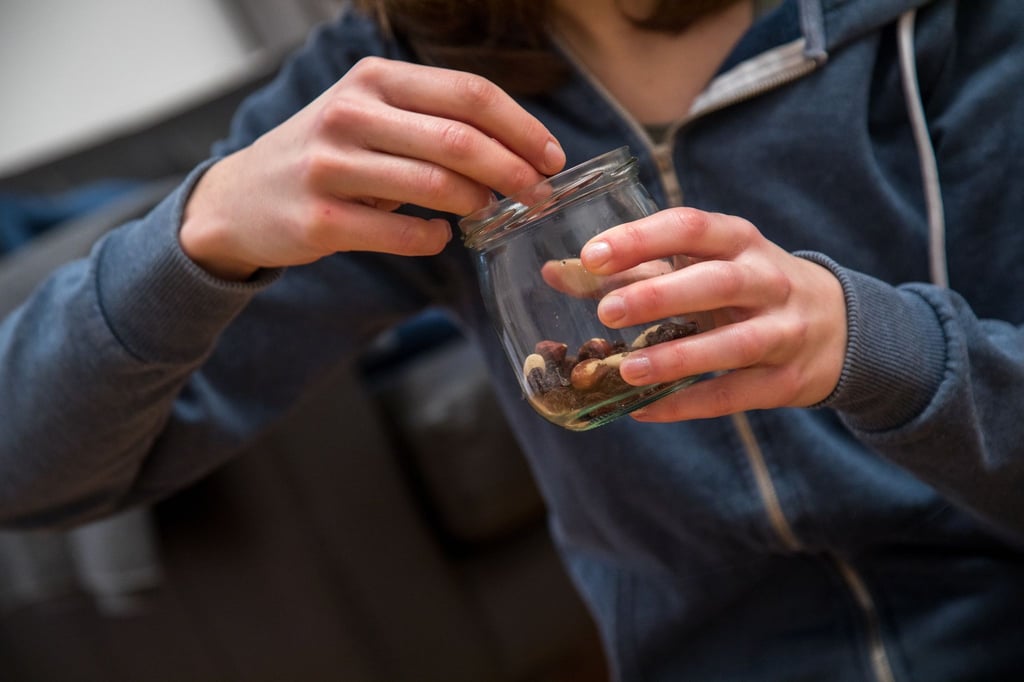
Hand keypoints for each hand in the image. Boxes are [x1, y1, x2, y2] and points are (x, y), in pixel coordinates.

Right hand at [181, 57, 565, 279]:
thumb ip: (432, 121)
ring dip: (480, 204)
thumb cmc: (327, 156)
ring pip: (437, 185)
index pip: (469, 93)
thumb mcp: (370, 115)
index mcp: (374, 78)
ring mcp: (331, 165)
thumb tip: (518, 149)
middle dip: (514, 171)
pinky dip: (435, 238)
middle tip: (539, 196)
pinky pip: (404, 233)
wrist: (243, 199)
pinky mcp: (321, 218)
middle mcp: (351, 112)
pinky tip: (439, 236)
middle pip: (461, 139)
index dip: (521, 127)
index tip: (550, 157)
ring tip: (490, 213)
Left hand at [578, 207, 847, 420]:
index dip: (641, 238)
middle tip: (608, 310)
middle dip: (660, 295)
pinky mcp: (786, 380)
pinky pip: (735, 394)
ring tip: (627, 368)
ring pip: (732, 343)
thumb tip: (558, 272)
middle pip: (715, 282)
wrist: (841, 328)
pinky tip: (645, 410)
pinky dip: (689, 404)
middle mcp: (767, 280)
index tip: (592, 254)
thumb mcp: (706, 266)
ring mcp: (783, 331)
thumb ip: (636, 268)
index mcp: (740, 241)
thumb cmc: (749, 289)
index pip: (691, 227)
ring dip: (677, 357)